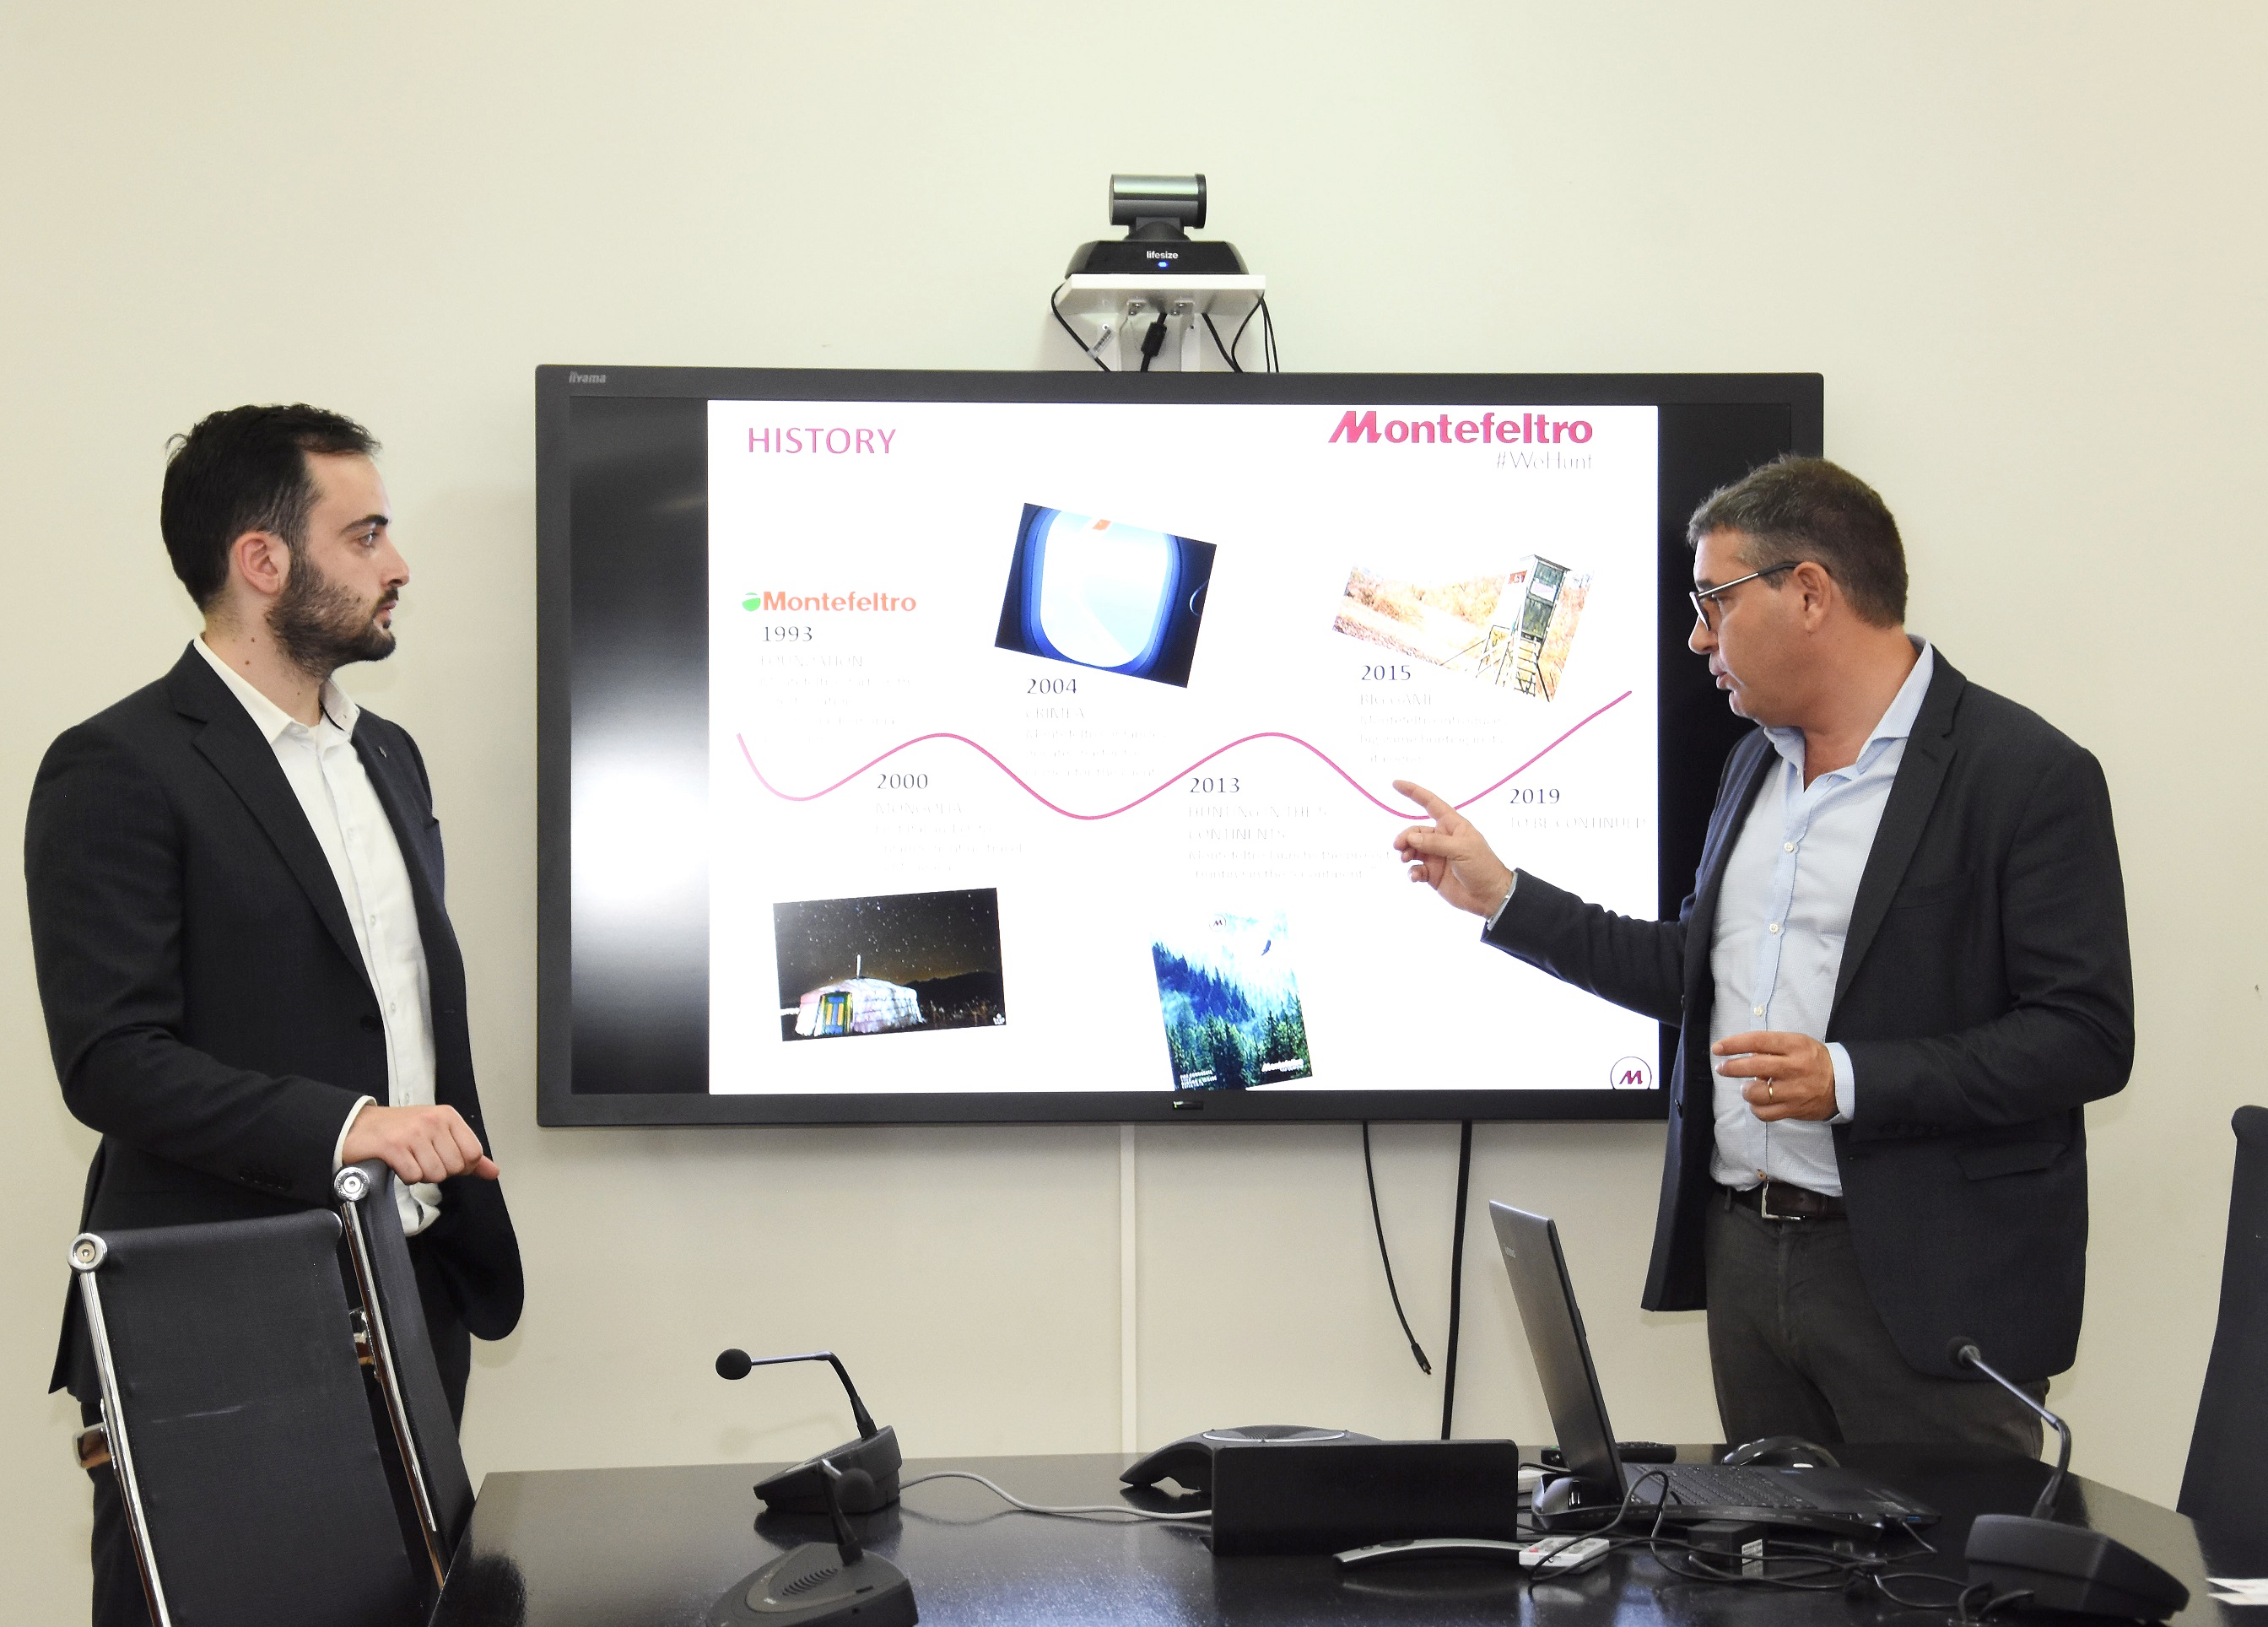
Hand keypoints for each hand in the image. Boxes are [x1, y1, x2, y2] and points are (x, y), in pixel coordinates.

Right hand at [342, 1103, 499, 1183]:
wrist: (360, 1126)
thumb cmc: (401, 1130)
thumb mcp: (439, 1134)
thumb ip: (468, 1154)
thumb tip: (493, 1172)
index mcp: (448, 1116)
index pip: (473, 1154)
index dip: (461, 1165)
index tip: (443, 1157)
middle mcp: (432, 1121)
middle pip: (454, 1167)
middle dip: (438, 1170)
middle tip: (421, 1157)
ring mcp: (413, 1133)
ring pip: (434, 1174)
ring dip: (421, 1174)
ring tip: (409, 1159)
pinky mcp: (393, 1147)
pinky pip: (413, 1177)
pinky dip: (405, 1176)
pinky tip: (398, 1162)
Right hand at [1391, 780, 1514, 918]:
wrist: (1489, 896)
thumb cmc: (1482, 866)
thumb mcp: (1461, 849)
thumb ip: (1435, 843)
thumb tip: (1412, 839)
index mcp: (1452, 825)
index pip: (1431, 804)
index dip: (1414, 793)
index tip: (1395, 784)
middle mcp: (1442, 838)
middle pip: (1416, 831)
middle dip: (1406, 837)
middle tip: (1399, 847)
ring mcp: (1436, 857)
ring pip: (1413, 849)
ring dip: (1406, 853)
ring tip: (1405, 860)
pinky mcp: (1433, 874)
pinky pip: (1416, 869)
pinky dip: (1412, 872)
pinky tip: (1415, 876)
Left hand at [1712, 1031, 1837, 1121]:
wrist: (1843, 1083)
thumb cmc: (1814, 1060)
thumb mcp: (1797, 1044)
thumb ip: (1771, 1047)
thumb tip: (1742, 1054)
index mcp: (1795, 1045)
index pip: (1758, 1041)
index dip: (1734, 1044)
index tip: (1718, 1048)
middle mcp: (1794, 1067)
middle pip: (1754, 1066)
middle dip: (1732, 1067)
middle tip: (1722, 1068)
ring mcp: (1795, 1090)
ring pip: (1757, 1093)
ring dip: (1746, 1090)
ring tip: (1748, 1087)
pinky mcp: (1795, 1109)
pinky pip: (1765, 1113)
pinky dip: (1756, 1108)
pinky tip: (1758, 1102)